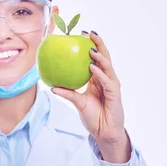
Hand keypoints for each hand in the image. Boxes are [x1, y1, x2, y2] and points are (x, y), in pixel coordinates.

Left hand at [51, 30, 129, 161]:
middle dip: (98, 44)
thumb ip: (67, 93)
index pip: (96, 58)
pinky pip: (107, 81)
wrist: (104, 132)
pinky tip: (93, 67)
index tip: (82, 34)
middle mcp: (106, 79)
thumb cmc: (93, 117)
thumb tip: (51, 86)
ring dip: (99, 57)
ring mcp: (112, 85)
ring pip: (107, 66)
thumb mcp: (77, 102)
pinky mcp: (115, 94)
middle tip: (89, 33)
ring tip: (91, 48)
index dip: (91, 45)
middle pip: (104, 57)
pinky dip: (100, 73)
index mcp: (98, 79)